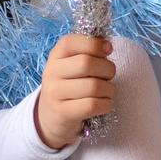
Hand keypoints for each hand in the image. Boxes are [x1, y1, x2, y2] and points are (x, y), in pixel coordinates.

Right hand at [34, 33, 115, 149]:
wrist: (51, 117)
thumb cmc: (71, 85)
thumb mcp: (72, 65)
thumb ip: (87, 53)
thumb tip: (107, 46)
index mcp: (55, 56)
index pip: (71, 42)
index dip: (95, 44)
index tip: (108, 50)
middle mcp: (51, 72)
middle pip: (86, 63)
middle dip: (107, 69)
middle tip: (109, 75)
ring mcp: (54, 93)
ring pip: (93, 86)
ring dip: (109, 89)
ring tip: (107, 92)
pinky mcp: (62, 112)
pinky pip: (92, 105)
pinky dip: (106, 104)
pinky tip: (104, 104)